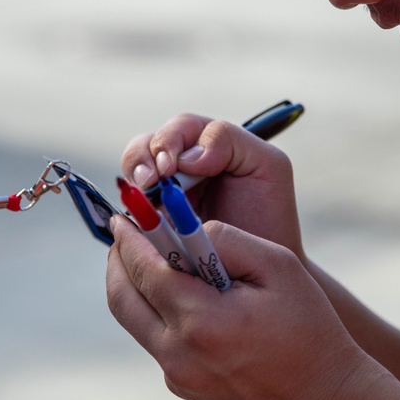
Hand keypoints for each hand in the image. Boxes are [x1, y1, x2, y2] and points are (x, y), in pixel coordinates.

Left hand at [106, 215, 366, 399]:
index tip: (124, 216)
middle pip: (123, 299)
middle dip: (118, 261)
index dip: (130, 239)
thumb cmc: (311, 330)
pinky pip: (156, 342)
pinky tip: (180, 296)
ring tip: (151, 259)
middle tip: (126, 236)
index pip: (145, 270)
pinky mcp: (184, 388)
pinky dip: (156, 312)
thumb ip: (228, 240)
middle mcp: (180, 355)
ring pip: (134, 321)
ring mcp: (179, 377)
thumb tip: (188, 228)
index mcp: (203, 321)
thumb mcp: (279, 268)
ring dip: (134, 286)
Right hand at [121, 113, 305, 258]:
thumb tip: (186, 155)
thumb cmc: (269, 217)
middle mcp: (182, 164)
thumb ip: (230, 140)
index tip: (170, 167)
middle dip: (143, 159)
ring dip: (133, 179)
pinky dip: (131, 209)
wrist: (262, 271)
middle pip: (147, 144)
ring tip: (143, 197)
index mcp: (209, 144)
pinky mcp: (150, 220)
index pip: (180, 128)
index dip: (169, 141)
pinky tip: (140, 218)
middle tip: (149, 182)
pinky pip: (130, 207)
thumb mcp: (268, 165)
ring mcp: (163, 192)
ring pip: (133, 171)